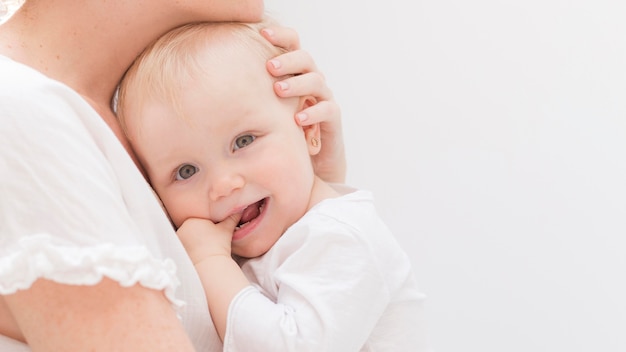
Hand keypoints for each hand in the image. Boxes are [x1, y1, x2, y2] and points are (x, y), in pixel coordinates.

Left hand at [176, 214, 240, 264]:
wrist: (211, 264)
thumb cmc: (218, 246)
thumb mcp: (226, 229)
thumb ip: (232, 217)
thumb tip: (238, 210)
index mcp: (192, 220)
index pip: (199, 218)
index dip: (207, 224)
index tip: (212, 230)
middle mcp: (182, 228)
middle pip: (192, 226)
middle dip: (199, 230)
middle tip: (208, 238)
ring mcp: (178, 239)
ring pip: (187, 235)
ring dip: (193, 238)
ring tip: (203, 244)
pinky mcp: (177, 249)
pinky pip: (183, 244)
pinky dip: (189, 246)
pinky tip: (197, 250)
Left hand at [261, 25, 346, 183]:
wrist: (309, 161)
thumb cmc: (281, 131)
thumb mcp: (263, 108)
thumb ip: (250, 92)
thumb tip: (215, 78)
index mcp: (295, 72)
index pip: (292, 45)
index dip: (281, 36)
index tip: (262, 33)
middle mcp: (311, 81)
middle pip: (306, 59)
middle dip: (287, 60)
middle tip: (269, 67)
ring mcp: (323, 98)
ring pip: (317, 81)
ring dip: (297, 84)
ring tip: (278, 91)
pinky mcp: (332, 119)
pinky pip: (327, 109)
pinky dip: (312, 112)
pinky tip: (297, 119)